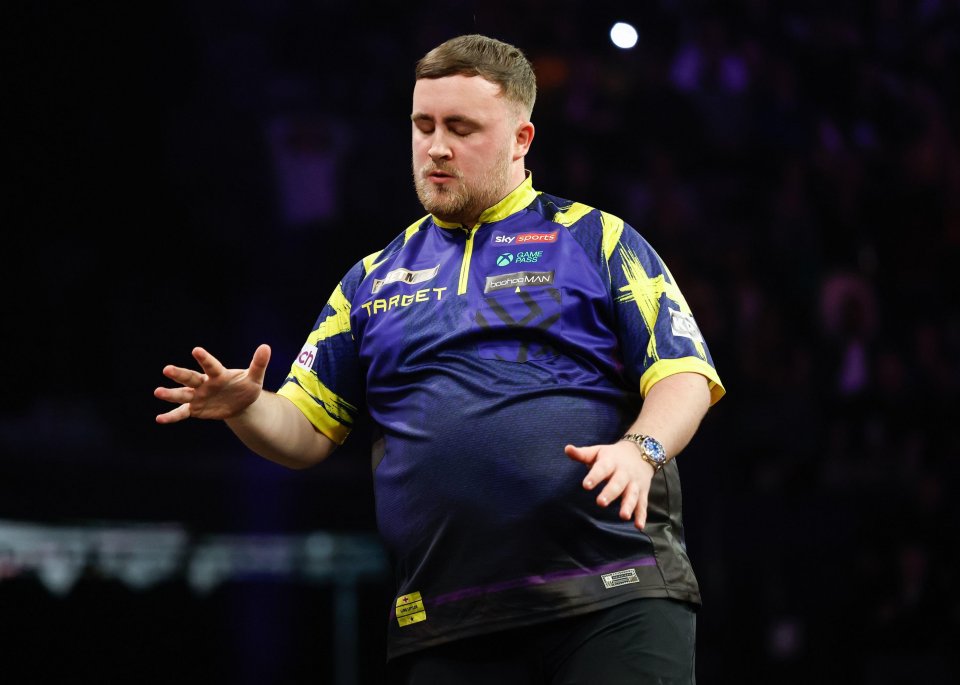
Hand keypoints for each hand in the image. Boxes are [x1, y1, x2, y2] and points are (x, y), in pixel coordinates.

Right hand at [154, 344, 270, 423]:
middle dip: (179, 374)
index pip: (211, 365)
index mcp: (218, 374)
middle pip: (191, 378)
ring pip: (183, 394)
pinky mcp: (195, 409)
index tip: (196, 350)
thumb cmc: (245, 386)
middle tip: (167, 369)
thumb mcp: (254, 378)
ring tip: (157, 392)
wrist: (240, 402)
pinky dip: (172, 416)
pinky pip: (182, 412)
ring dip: (171, 394)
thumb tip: (266, 347)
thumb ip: (258, 364)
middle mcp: (204, 383)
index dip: (204, 359)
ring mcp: (198, 396)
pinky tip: (160, 419)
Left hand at [564, 440, 656, 529]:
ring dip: (628, 506)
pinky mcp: (642, 493)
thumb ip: (582, 454)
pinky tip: (638, 526)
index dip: (594, 477)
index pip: (602, 468)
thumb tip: (567, 449)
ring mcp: (634, 484)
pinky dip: (641, 516)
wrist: (640, 452)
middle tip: (600, 503)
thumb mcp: (597, 451)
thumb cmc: (612, 456)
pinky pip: (642, 505)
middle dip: (610, 493)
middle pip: (618, 483)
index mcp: (611, 462)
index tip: (585, 485)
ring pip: (632, 495)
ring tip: (623, 516)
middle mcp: (624, 473)